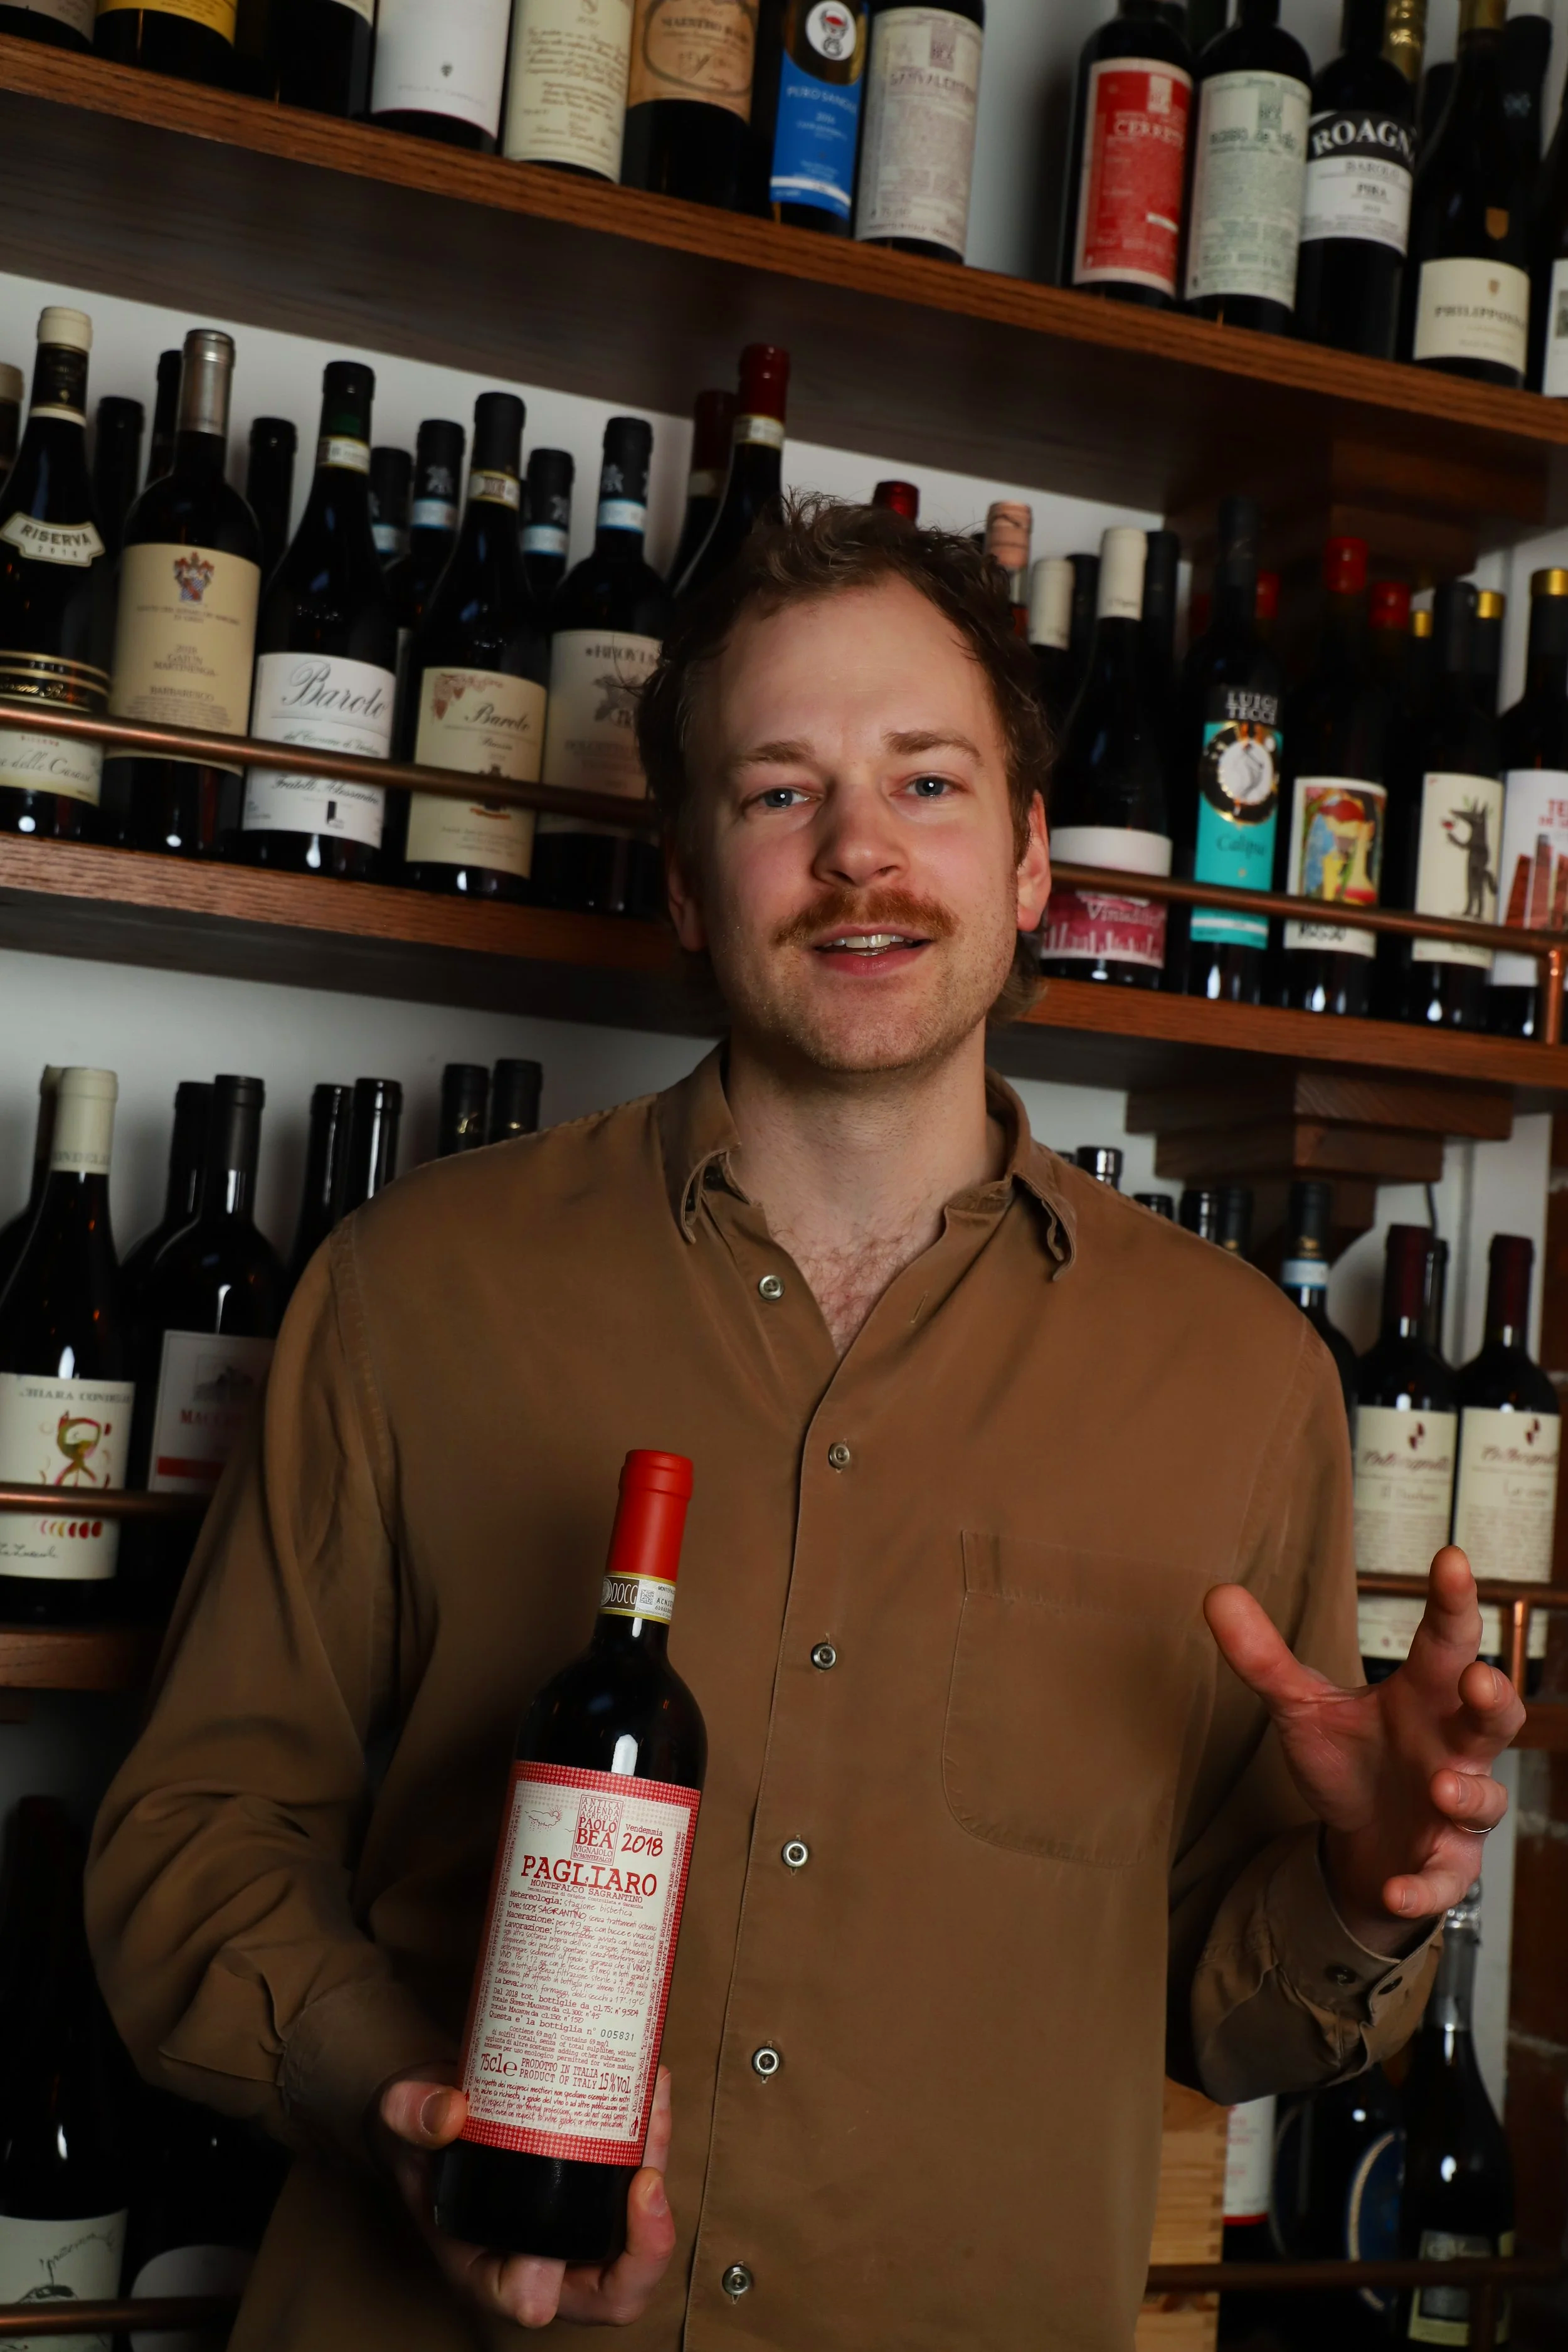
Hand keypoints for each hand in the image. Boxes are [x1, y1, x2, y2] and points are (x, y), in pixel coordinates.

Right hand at [370, 2064, 676, 2328]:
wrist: (443, 2107)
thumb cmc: (419, 2133)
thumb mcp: (398, 2121)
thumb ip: (409, 2115)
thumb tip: (448, 2112)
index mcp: (482, 2262)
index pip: (520, 2298)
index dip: (538, 2287)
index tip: (539, 2255)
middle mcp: (539, 2256)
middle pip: (609, 2290)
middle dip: (642, 2250)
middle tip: (645, 2183)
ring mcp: (574, 2225)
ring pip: (638, 2235)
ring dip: (658, 2176)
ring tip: (652, 2109)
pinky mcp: (597, 2188)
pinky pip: (640, 2184)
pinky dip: (652, 2143)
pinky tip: (650, 2087)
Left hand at [1204, 1544, 1524, 1956]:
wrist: (1358, 1842)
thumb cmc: (1349, 1760)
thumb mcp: (1301, 1706)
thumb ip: (1263, 1657)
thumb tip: (1216, 1593)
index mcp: (1423, 1694)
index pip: (1445, 1640)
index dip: (1453, 1602)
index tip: (1452, 1559)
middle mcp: (1451, 1745)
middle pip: (1494, 1715)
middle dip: (1495, 1697)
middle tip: (1478, 1677)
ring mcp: (1456, 1807)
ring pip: (1486, 1797)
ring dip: (1469, 1793)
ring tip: (1440, 1787)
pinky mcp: (1444, 1864)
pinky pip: (1445, 1879)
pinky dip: (1424, 1886)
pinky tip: (1397, 1889)